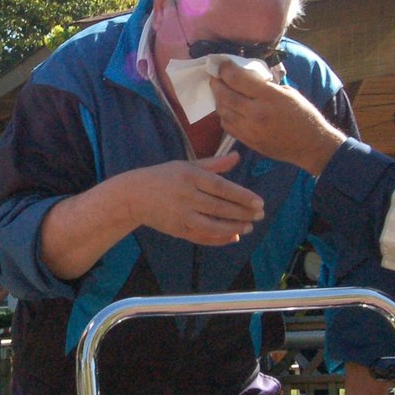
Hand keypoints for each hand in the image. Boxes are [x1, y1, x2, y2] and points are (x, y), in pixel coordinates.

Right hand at [126, 152, 264, 244]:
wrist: (134, 196)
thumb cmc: (164, 177)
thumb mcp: (186, 165)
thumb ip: (213, 164)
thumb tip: (237, 156)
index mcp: (189, 176)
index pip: (221, 187)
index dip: (241, 195)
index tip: (259, 202)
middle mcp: (185, 195)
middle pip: (219, 207)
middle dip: (242, 212)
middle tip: (260, 215)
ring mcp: (180, 214)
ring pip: (211, 225)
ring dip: (232, 227)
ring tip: (249, 226)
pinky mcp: (177, 229)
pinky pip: (201, 237)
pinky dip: (218, 238)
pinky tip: (233, 236)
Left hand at [212, 63, 344, 176]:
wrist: (311, 145)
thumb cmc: (303, 115)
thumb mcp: (288, 92)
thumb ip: (265, 85)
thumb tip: (246, 77)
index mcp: (269, 97)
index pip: (237, 79)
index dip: (225, 69)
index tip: (222, 64)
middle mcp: (256, 113)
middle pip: (224, 95)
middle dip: (216, 83)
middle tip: (216, 77)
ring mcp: (250, 130)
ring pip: (222, 111)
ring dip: (219, 99)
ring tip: (221, 92)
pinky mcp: (248, 141)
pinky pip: (227, 126)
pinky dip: (224, 115)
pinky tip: (229, 109)